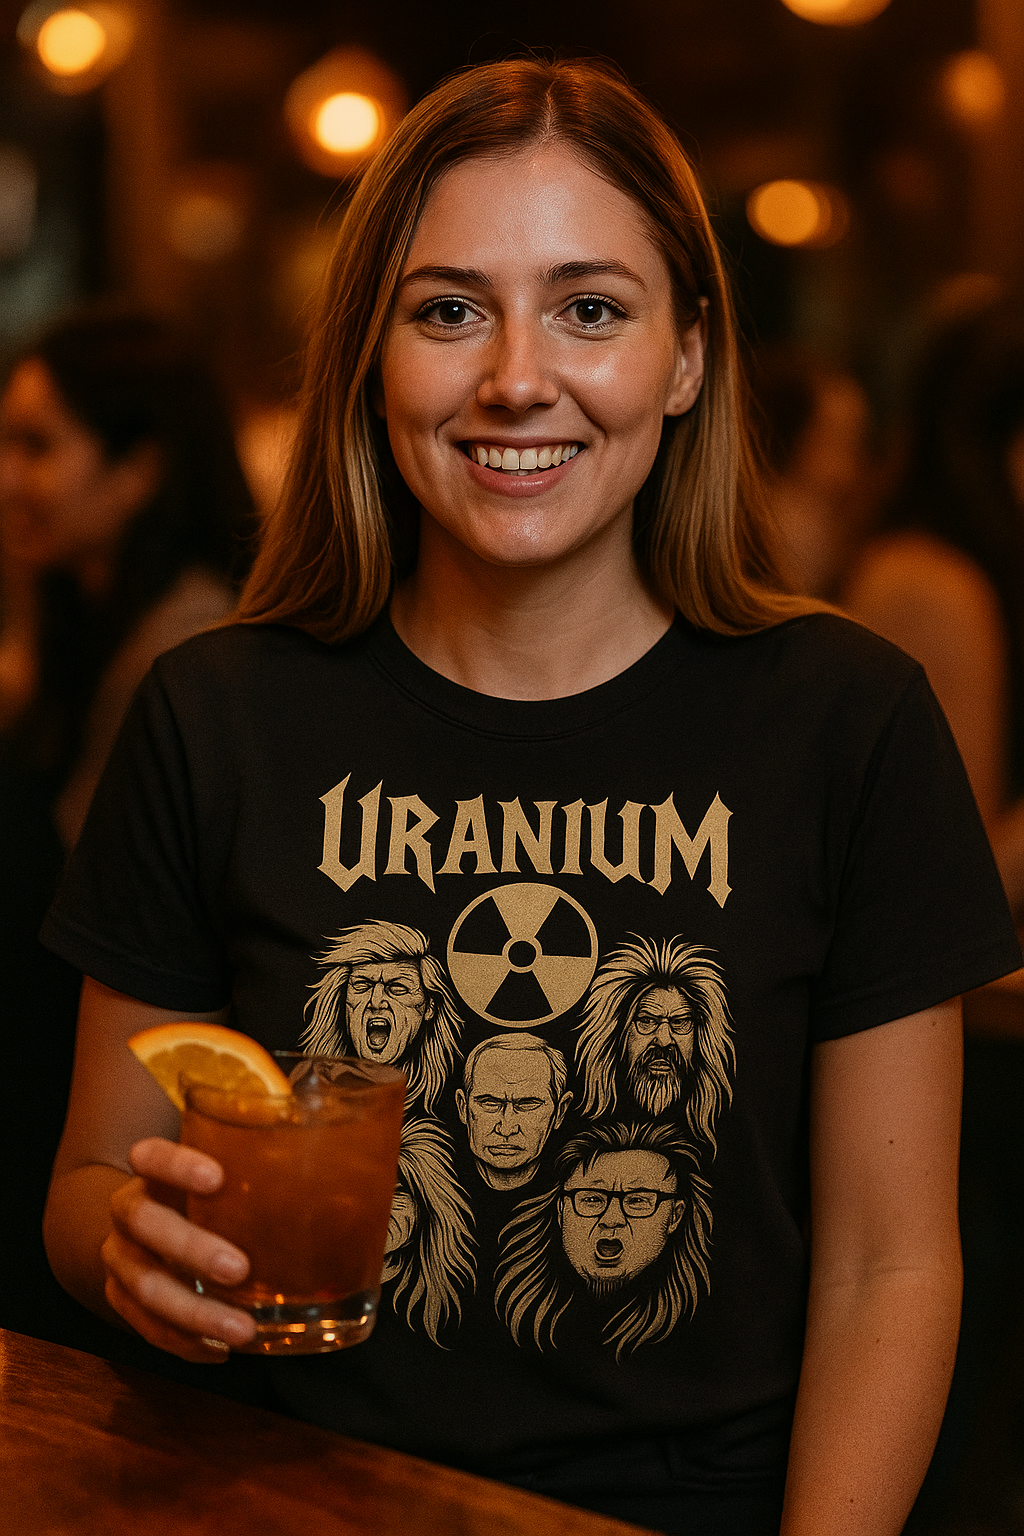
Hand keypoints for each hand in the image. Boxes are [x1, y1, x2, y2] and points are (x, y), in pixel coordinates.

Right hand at [103, 1137, 256, 1362]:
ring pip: (143, 1284)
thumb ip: (271, 1173)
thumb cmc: (212, 1199)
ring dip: (193, 1311)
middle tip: (238, 1269)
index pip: (150, 1154)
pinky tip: (221, 1350)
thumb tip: (358, 1170)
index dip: (176, 1164)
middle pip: (144, 1222)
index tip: (217, 1178)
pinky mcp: (121, 1299)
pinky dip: (184, 1342)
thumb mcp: (233, 1177)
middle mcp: (129, 1209)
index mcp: (154, 1170)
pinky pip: (145, 1326)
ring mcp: (120, 1256)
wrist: (147, 1230)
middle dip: (190, 1247)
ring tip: (242, 1330)